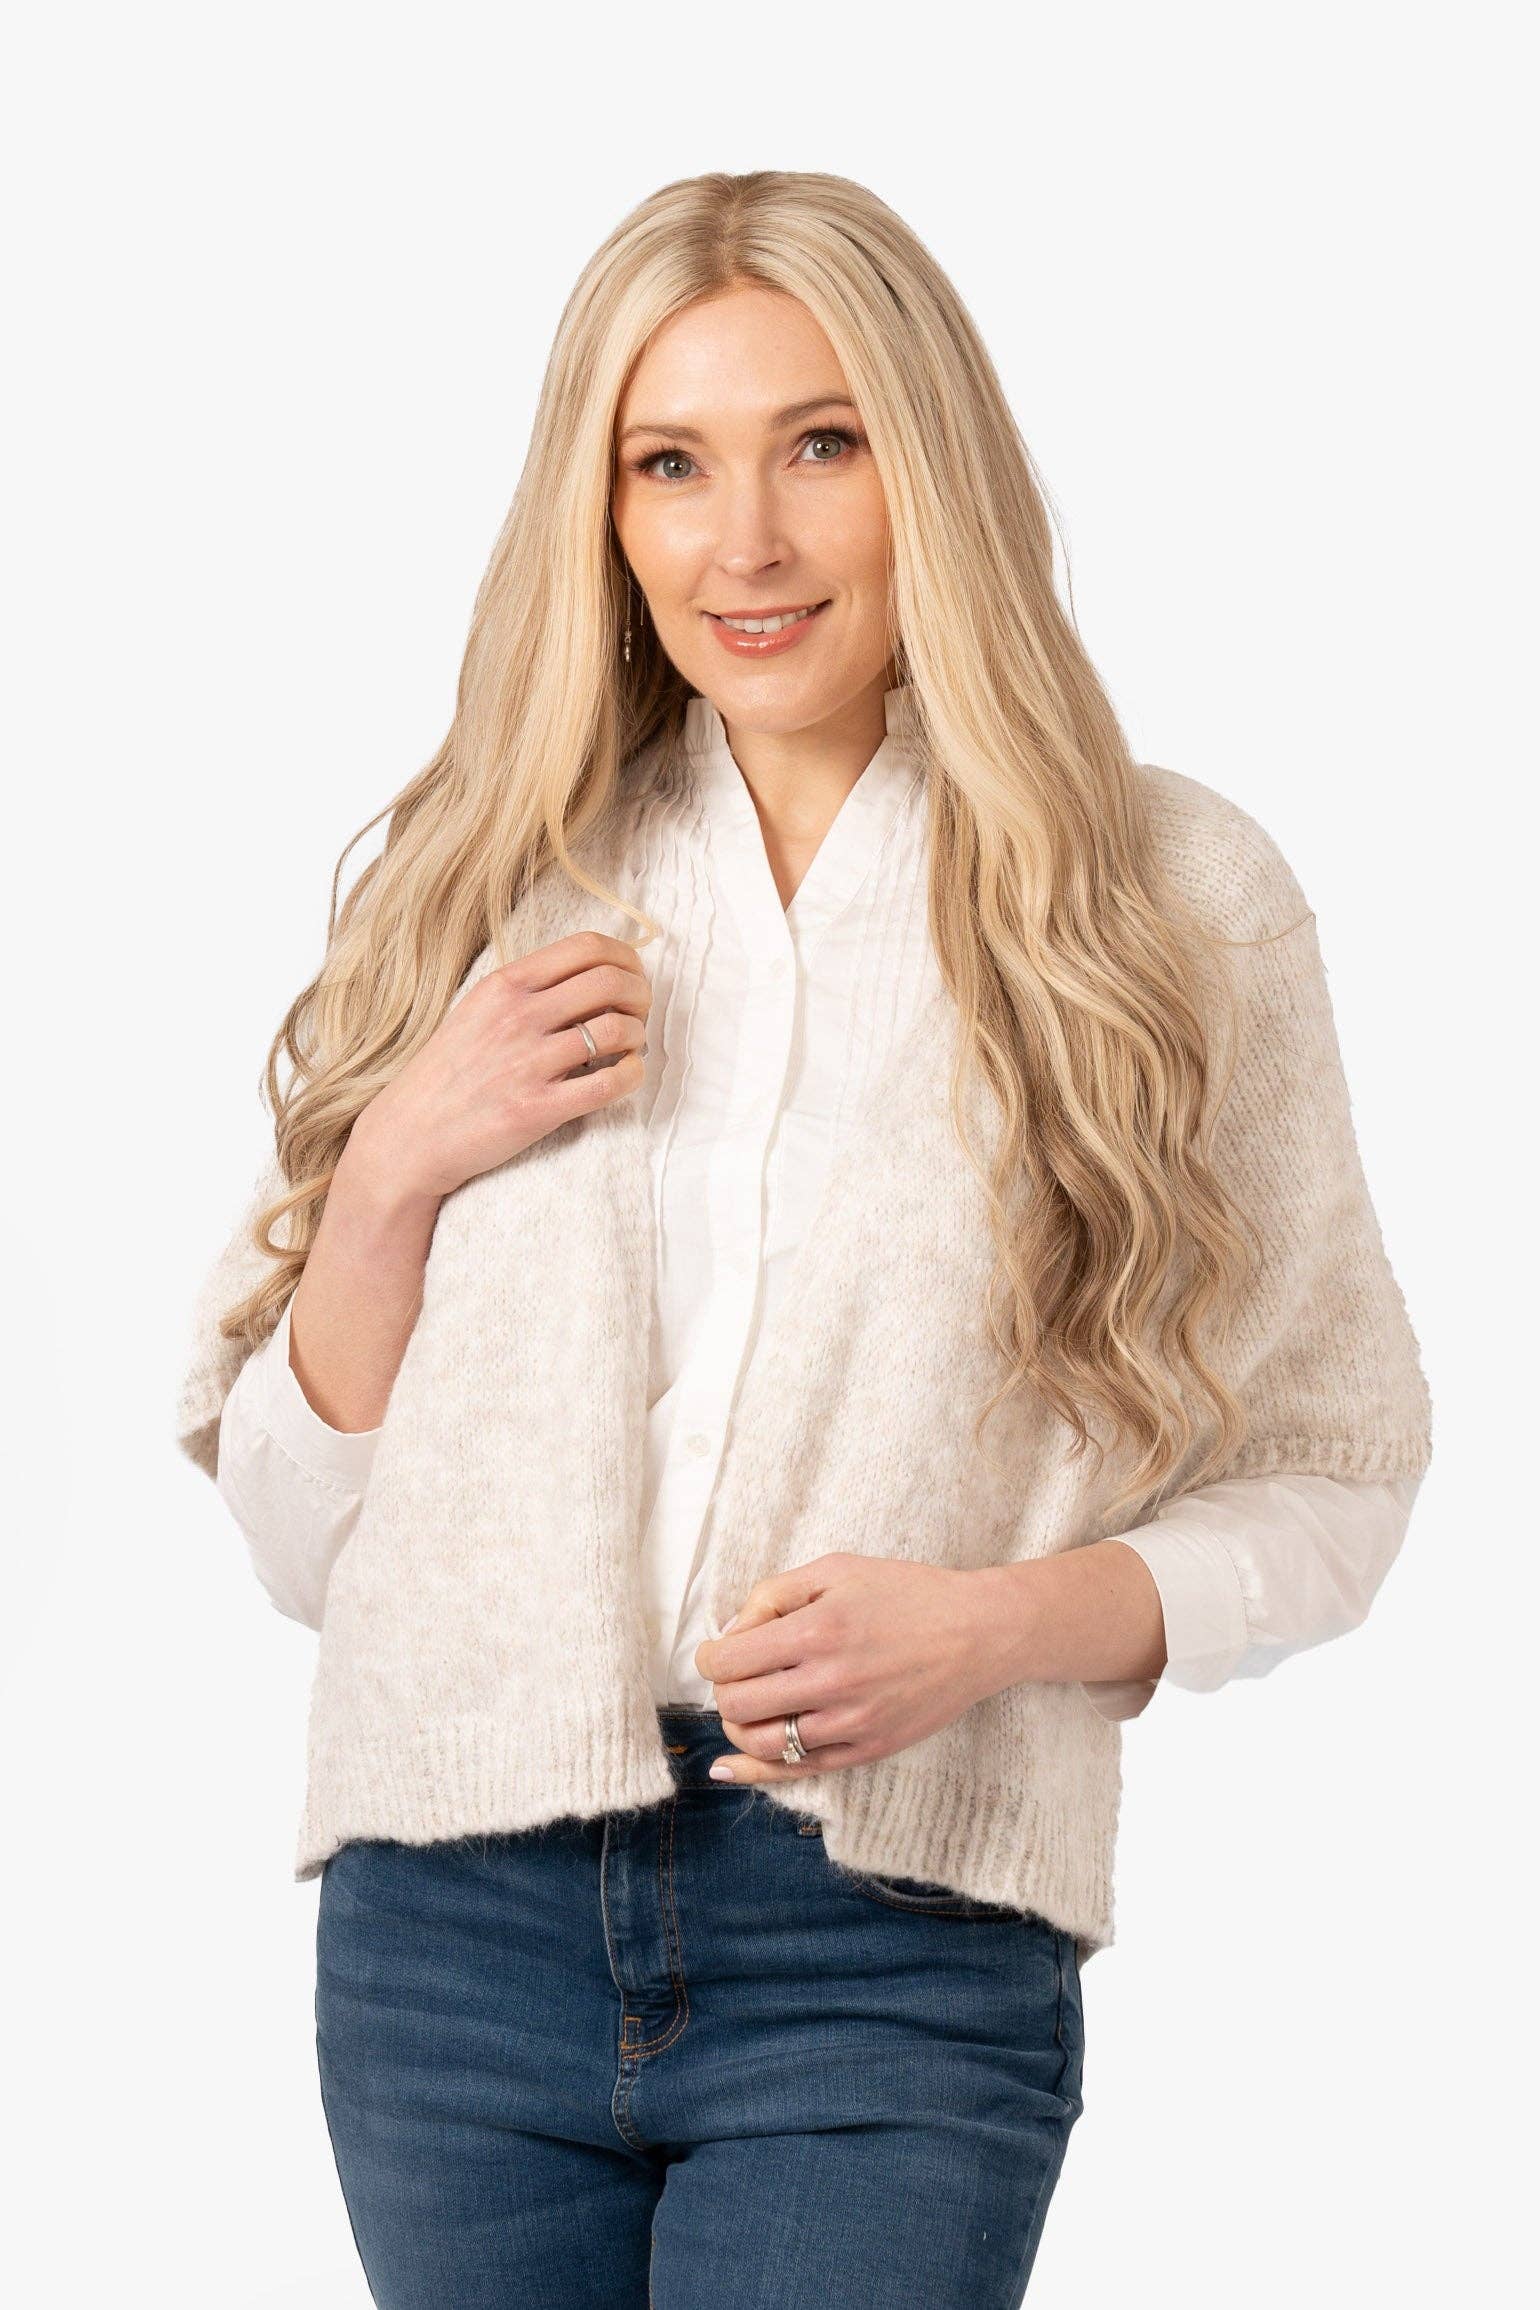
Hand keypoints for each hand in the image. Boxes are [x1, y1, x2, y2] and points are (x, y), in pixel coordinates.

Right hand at [348, 930, 651, 1205]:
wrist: (410, 1136)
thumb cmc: (449, 1073)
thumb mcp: (477, 1011)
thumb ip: (527, 990)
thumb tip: (590, 975)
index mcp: (504, 986)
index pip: (586, 947)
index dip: (625, 958)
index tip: (631, 976)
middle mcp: (517, 1017)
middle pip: (610, 983)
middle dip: (641, 994)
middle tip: (639, 1013)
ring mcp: (527, 1063)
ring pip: (616, 1030)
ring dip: (637, 1036)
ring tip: (630, 1047)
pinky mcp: (537, 1109)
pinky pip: (608, 1083)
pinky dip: (632, 1075)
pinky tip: (626, 1075)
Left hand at [691, 1552, 1026, 1783]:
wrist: (979, 1633)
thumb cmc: (907, 1593)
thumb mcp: (837, 1569)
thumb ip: (774, 1594)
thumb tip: (732, 1632)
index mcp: (817, 1631)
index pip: (728, 1662)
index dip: (710, 1657)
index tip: (717, 1652)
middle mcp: (829, 1682)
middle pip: (736, 1704)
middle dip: (724, 1689)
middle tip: (737, 1675)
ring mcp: (850, 1723)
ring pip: (760, 1744)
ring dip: (739, 1727)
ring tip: (748, 1706)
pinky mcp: (867, 1750)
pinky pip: (798, 1771)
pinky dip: (756, 1771)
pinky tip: (729, 1768)